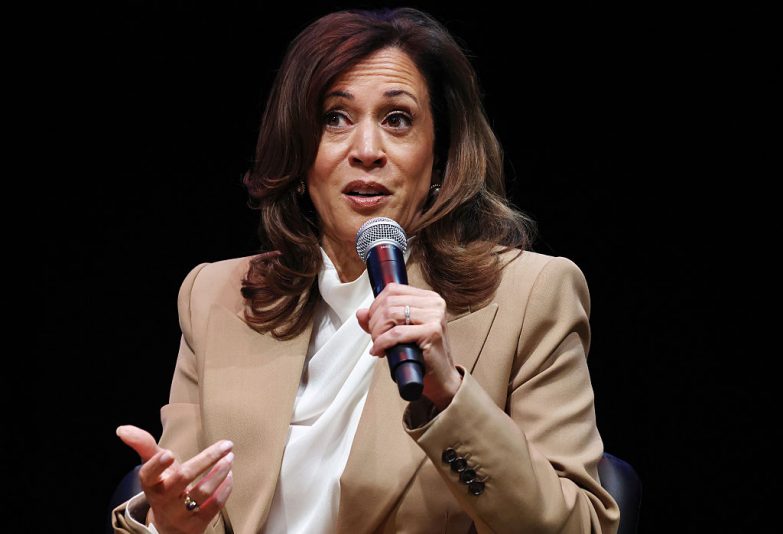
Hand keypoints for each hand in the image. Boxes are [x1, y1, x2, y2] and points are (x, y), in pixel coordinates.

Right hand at [116, 425, 233, 533]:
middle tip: (226, 445)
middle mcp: (163, 501)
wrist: (170, 523)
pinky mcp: (196, 524)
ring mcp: (180, 514)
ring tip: (230, 457)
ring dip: (220, 472)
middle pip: (183, 478)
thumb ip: (142, 445)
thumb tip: (122, 429)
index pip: (149, 475)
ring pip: (202, 492)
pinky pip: (213, 506)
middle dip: (206, 459)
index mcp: (150, 484)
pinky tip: (230, 475)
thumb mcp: (152, 465)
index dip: (158, 466)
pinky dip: (224, 489)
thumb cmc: (164, 483)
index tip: (170, 454)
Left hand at [356, 283, 461, 409]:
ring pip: (391, 315)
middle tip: (376, 338)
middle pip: (389, 303)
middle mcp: (434, 303)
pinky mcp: (432, 331)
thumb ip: (380, 320)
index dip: (375, 305)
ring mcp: (434, 316)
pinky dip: (383, 342)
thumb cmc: (423, 354)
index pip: (393, 289)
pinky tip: (380, 351)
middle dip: (375, 322)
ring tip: (379, 344)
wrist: (441, 377)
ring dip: (378, 333)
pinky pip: (396, 333)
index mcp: (428, 298)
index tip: (372, 322)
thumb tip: (361, 313)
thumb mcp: (400, 332)